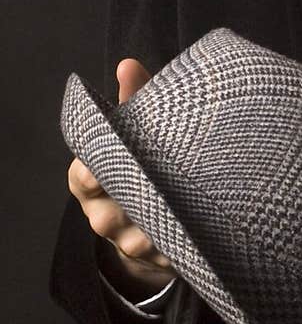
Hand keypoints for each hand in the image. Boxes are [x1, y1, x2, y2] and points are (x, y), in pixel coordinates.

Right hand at [67, 57, 175, 300]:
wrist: (160, 211)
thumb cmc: (145, 158)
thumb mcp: (137, 130)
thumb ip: (133, 99)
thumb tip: (128, 65)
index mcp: (92, 179)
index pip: (83, 176)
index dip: (93, 172)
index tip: (109, 164)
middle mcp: (105, 212)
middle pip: (106, 216)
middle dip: (130, 203)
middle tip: (154, 190)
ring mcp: (127, 239)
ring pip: (134, 242)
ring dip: (156, 230)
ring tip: (178, 218)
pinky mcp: (154, 258)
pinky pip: (163, 258)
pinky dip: (178, 249)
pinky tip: (197, 238)